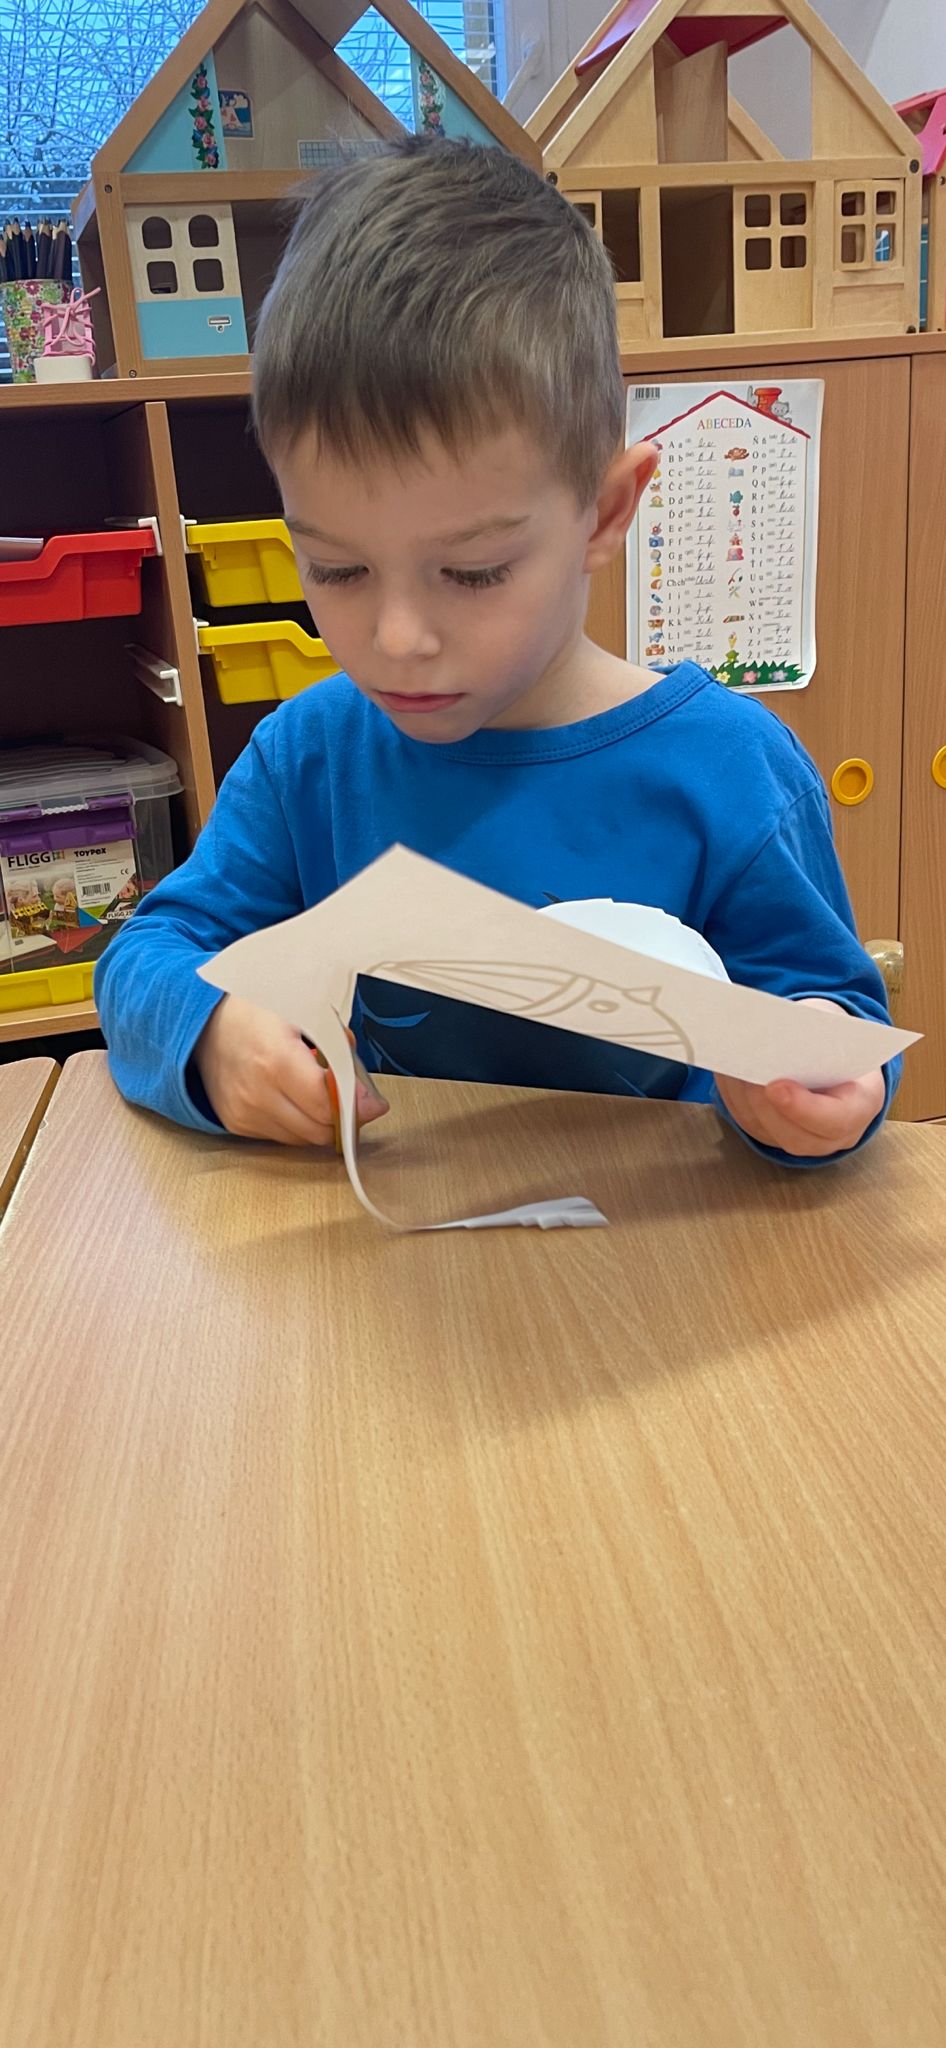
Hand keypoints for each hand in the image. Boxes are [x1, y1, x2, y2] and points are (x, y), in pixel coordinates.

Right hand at [195, 994, 388, 1146]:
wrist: (203, 1024)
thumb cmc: (257, 1012)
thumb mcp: (302, 1011)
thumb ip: (338, 1045)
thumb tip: (362, 1089)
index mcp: (276, 1059)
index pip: (326, 1102)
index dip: (356, 1105)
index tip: (374, 1104)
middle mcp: (257, 1093)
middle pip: (319, 1128)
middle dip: (344, 1118)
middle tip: (356, 1101)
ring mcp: (244, 1112)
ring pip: (303, 1139)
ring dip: (320, 1123)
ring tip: (322, 1096)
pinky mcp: (237, 1123)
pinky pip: (282, 1137)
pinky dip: (297, 1124)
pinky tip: (295, 1099)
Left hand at [715, 999, 885, 1158]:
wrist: (834, 1056)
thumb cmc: (840, 1040)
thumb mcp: (839, 1032)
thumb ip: (820, 1035)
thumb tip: (778, 1029)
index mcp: (861, 1105)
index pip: (836, 1120)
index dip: (803, 1108)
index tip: (775, 1086)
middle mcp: (833, 1133)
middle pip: (796, 1136)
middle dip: (765, 1107)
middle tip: (745, 1077)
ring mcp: (802, 1139)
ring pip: (766, 1133)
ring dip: (743, 1102)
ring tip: (730, 1069)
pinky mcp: (773, 1134)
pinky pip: (749, 1125)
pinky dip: (733, 1099)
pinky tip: (725, 1073)